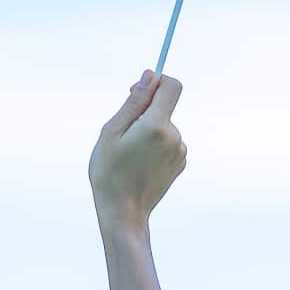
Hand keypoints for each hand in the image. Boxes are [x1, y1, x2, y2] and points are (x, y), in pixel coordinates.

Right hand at [89, 70, 185, 232]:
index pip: (172, 87)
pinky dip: (155, 145)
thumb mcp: (111, 132)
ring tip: (130, 154)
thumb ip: (133, 102)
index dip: (157, 82)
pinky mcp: (180, 163)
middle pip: (164, 107)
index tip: (138, 91)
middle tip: (123, 134)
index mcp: (157, 126)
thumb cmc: (109, 172)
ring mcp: (180, 152)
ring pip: (164, 125)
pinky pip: (168, 142)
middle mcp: (174, 137)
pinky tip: (140, 163)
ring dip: (148, 130)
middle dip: (144, 112)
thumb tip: (150, 76)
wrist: (123, 213)